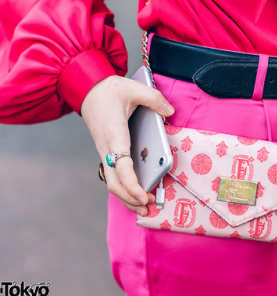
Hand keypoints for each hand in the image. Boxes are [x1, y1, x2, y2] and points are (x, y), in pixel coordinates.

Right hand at [81, 75, 173, 215]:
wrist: (87, 89)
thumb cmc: (110, 90)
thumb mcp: (134, 87)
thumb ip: (154, 98)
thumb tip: (170, 111)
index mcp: (115, 135)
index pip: (122, 167)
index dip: (132, 185)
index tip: (144, 196)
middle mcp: (107, 148)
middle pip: (115, 183)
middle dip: (131, 199)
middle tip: (150, 207)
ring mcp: (105, 152)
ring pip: (113, 182)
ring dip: (127, 197)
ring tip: (145, 207)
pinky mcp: (108, 152)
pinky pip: (115, 175)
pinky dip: (125, 188)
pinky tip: (137, 193)